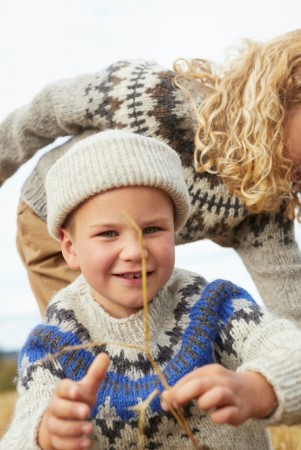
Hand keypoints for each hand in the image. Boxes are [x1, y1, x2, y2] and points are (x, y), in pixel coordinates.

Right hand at [38, 353, 109, 449]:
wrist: (61, 422)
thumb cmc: (77, 401)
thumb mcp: (87, 388)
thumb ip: (96, 374)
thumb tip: (105, 355)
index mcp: (62, 391)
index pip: (62, 388)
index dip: (69, 390)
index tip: (78, 392)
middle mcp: (55, 407)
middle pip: (58, 408)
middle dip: (72, 410)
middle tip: (87, 411)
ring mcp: (53, 424)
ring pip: (58, 427)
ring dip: (74, 429)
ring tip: (90, 429)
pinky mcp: (55, 440)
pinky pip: (60, 443)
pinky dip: (72, 444)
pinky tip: (85, 443)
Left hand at [161, 364, 276, 425]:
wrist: (254, 391)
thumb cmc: (223, 387)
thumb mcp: (207, 381)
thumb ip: (187, 388)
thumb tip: (165, 398)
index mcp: (211, 371)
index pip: (190, 377)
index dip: (175, 389)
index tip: (165, 400)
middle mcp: (222, 380)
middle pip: (200, 383)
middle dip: (183, 394)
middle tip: (174, 405)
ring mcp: (232, 395)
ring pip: (217, 394)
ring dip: (204, 402)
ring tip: (202, 406)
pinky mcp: (240, 411)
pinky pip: (227, 414)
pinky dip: (218, 417)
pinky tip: (215, 417)